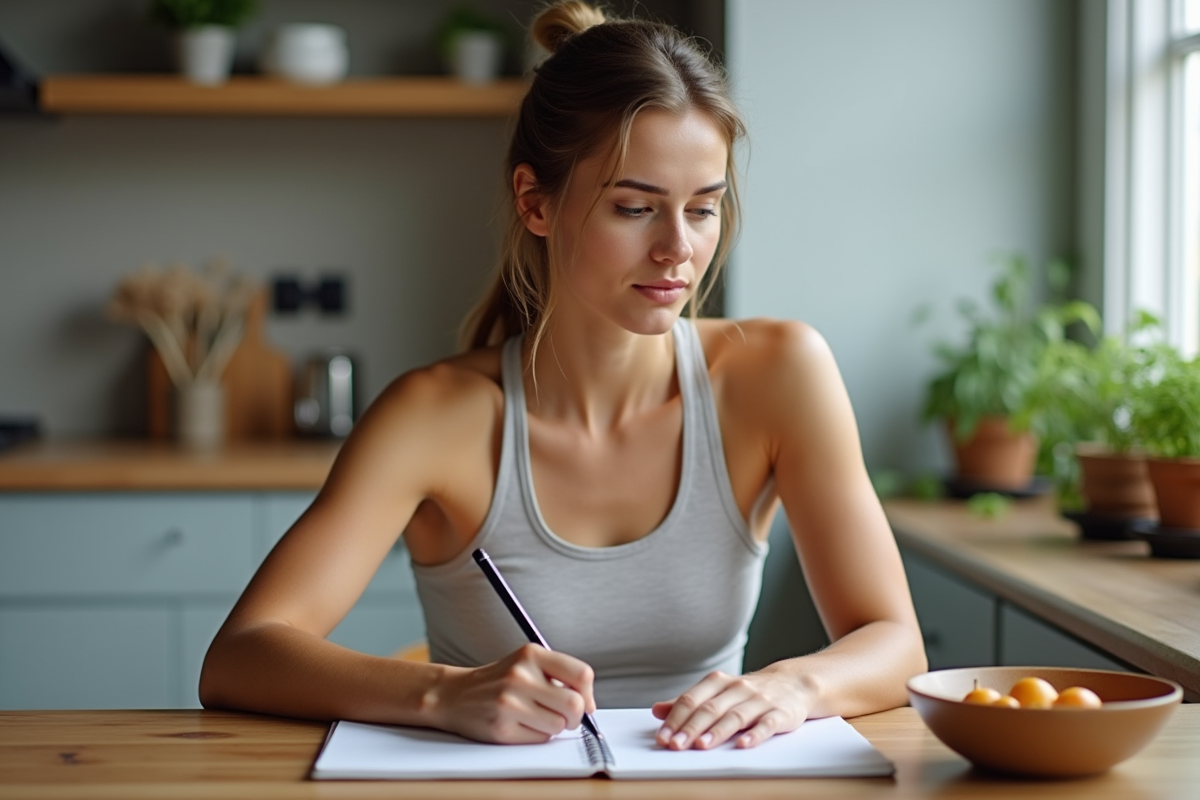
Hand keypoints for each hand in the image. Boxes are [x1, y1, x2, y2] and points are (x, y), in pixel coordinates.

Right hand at [429, 644, 595, 743]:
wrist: (456, 694)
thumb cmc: (498, 681)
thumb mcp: (527, 663)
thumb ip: (559, 675)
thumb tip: (589, 704)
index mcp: (531, 654)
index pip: (582, 674)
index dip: (588, 693)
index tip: (584, 701)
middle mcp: (520, 676)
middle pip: (574, 705)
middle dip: (576, 716)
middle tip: (566, 716)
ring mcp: (509, 703)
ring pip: (558, 725)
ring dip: (553, 726)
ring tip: (536, 717)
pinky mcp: (502, 728)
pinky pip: (539, 739)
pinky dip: (537, 735)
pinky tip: (521, 724)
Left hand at [651, 670, 810, 749]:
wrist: (794, 683)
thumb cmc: (749, 692)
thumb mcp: (718, 692)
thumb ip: (689, 702)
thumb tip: (657, 711)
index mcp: (718, 682)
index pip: (692, 699)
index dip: (675, 718)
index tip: (662, 736)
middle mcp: (738, 689)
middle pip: (710, 709)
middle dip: (690, 728)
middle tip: (675, 745)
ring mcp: (760, 700)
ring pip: (735, 716)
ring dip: (716, 732)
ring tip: (701, 746)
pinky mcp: (781, 713)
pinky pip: (767, 724)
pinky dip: (755, 734)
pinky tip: (743, 745)